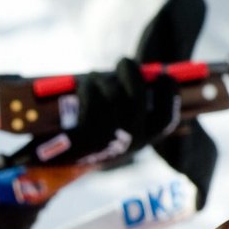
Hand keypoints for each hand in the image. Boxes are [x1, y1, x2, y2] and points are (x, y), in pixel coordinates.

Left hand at [30, 60, 180, 165]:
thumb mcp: (118, 130)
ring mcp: (109, 140)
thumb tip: (141, 72)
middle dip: (132, 73)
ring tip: (94, 76)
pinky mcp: (86, 136)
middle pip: (138, 97)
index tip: (163, 74)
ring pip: (112, 95)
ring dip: (102, 79)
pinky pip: (92, 100)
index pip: (166, 118)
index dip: (169, 93)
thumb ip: (131, 106)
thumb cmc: (91, 139)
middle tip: (124, 62)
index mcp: (143, 140)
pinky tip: (85, 85)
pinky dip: (89, 87)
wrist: (59, 166)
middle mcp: (131, 142)